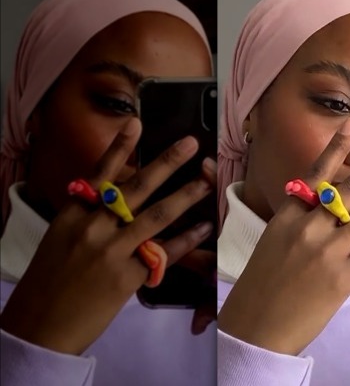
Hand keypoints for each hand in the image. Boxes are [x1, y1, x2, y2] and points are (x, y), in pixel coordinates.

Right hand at [0, 118, 215, 354]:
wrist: (41, 326)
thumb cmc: (49, 282)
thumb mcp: (61, 240)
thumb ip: (88, 218)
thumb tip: (117, 200)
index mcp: (72, 215)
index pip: (100, 174)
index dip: (120, 147)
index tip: (137, 122)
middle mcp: (93, 227)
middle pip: (136, 187)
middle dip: (167, 163)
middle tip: (190, 144)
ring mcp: (112, 251)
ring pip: (157, 215)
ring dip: (187, 195)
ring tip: (208, 179)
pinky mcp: (129, 275)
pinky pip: (165, 251)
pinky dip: (187, 239)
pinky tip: (204, 227)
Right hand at [217, 118, 349, 355]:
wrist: (258, 326)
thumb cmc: (264, 284)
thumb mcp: (275, 241)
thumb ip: (302, 219)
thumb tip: (332, 201)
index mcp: (289, 216)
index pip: (317, 173)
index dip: (337, 147)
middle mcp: (309, 228)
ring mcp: (329, 252)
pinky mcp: (345, 277)